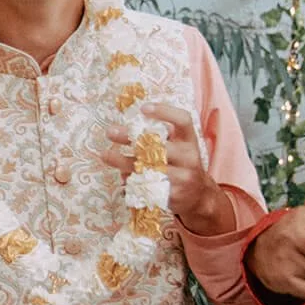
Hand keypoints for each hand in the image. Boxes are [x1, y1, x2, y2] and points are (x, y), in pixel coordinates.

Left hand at [101, 102, 233, 235]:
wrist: (199, 196)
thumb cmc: (182, 165)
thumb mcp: (180, 148)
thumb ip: (161, 137)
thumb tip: (125, 130)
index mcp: (190, 141)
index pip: (183, 120)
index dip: (165, 112)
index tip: (143, 108)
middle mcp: (189, 157)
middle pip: (158, 144)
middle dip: (131, 137)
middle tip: (110, 131)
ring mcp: (182, 177)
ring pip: (149, 167)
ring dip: (123, 161)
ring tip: (105, 155)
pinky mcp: (173, 195)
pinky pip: (147, 187)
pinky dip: (130, 183)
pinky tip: (121, 181)